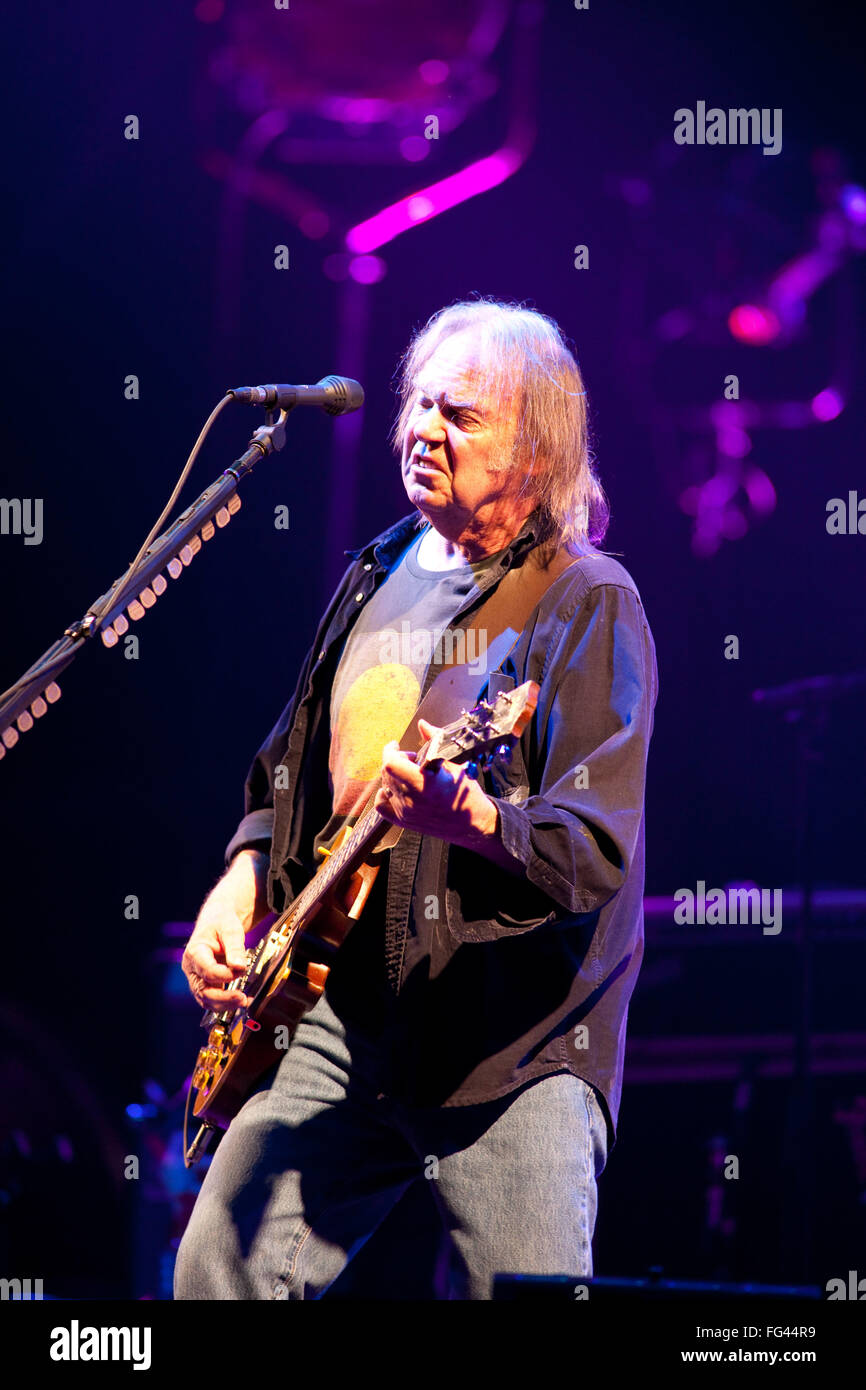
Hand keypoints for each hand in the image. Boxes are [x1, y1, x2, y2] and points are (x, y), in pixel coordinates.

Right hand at [182, 909, 251, 1010]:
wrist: (218, 921)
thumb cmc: (222, 923)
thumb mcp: (230, 929)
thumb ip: (234, 948)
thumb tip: (239, 967)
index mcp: (194, 953)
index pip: (206, 971)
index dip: (224, 975)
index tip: (241, 970)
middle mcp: (192, 969)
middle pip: (202, 991)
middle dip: (223, 998)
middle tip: (242, 998)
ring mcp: (198, 978)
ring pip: (207, 1000)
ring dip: (225, 1004)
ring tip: (244, 1002)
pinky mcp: (206, 984)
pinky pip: (214, 999)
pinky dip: (227, 1003)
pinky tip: (243, 1001)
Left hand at [373, 717, 498, 846]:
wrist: (474, 823)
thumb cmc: (467, 794)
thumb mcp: (454, 763)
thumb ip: (435, 741)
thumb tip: (423, 724)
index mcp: (425, 783)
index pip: (391, 763)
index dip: (390, 751)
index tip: (396, 745)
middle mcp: (412, 798)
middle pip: (387, 772)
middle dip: (396, 760)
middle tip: (412, 760)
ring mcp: (406, 812)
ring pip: (385, 785)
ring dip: (393, 775)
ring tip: (409, 774)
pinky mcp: (404, 821)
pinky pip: (382, 806)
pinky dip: (384, 794)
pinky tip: (395, 789)